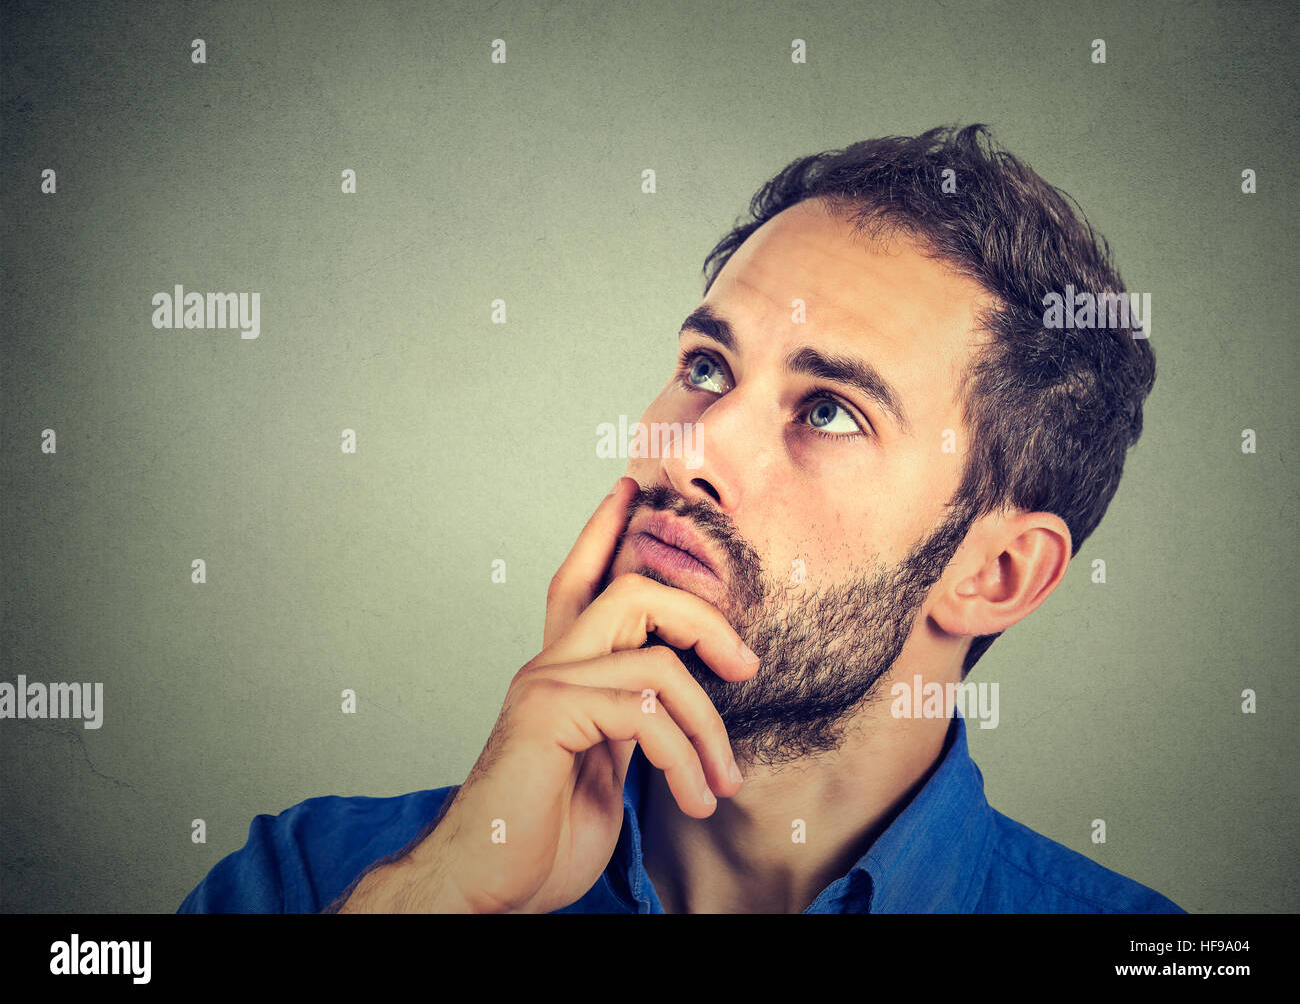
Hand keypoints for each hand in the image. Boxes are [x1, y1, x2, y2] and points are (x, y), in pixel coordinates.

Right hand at [335, 477, 756, 912]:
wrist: (486, 887)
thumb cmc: (542, 836)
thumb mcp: (603, 769)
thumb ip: (631, 721)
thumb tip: (681, 700)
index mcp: (562, 675)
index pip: (579, 583)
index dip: (604, 532)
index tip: (630, 490)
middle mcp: (548, 667)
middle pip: (631, 593)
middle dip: (703, 618)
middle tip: (746, 666)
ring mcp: (545, 685)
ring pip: (657, 660)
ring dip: (708, 729)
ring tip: (721, 784)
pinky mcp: (548, 714)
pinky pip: (646, 710)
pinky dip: (686, 757)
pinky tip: (694, 798)